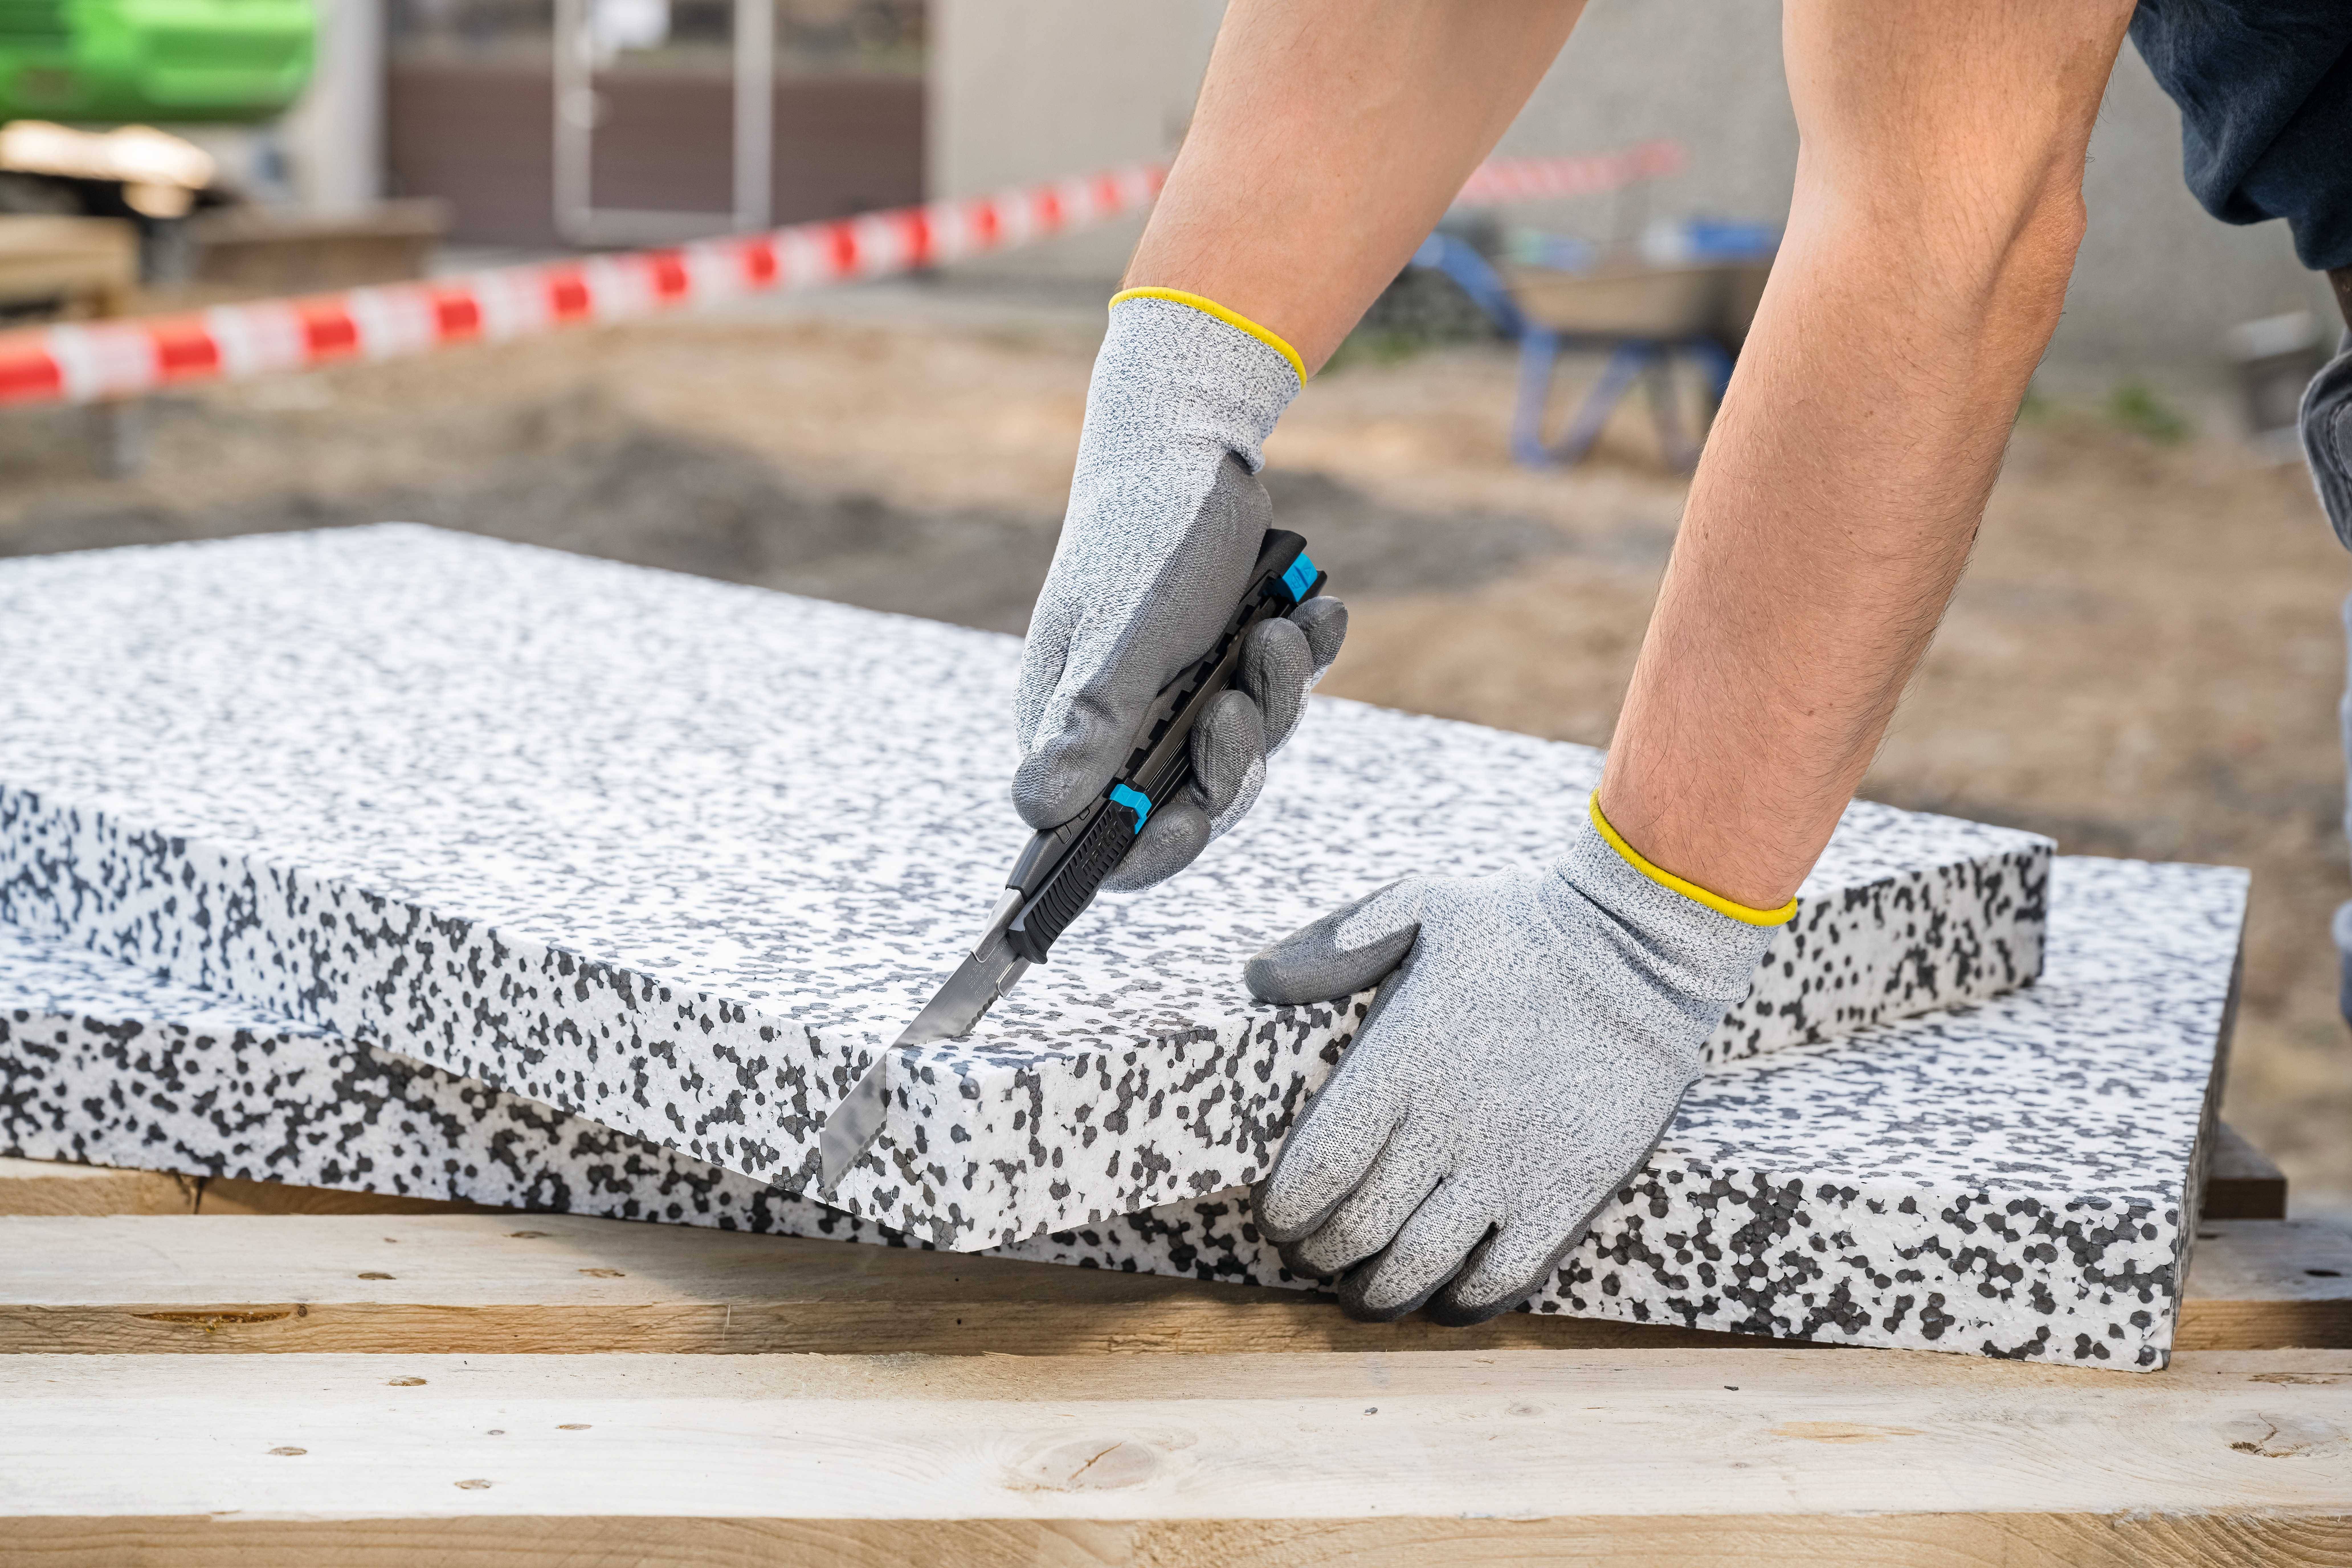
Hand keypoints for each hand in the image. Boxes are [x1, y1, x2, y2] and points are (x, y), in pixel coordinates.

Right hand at [1015, 291, 1345, 891]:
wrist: (1190, 450)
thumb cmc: (1145, 542)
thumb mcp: (1120, 640)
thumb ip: (1088, 727)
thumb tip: (1035, 811)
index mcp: (1074, 728)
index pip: (1104, 833)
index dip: (1151, 848)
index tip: (1195, 819)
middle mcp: (1126, 723)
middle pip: (1193, 799)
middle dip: (1232, 753)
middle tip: (1239, 701)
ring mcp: (1183, 694)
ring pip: (1248, 748)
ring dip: (1274, 695)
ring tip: (1276, 630)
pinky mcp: (1232, 661)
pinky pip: (1281, 695)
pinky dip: (1303, 658)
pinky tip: (1316, 615)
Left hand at [1246, 803, 1787, 1323]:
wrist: (1638, 947)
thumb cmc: (1517, 926)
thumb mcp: (1418, 907)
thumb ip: (1332, 944)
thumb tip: (1256, 980)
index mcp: (1402, 1063)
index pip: (1316, 1170)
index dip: (1285, 1211)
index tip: (1277, 1219)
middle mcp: (1448, 1126)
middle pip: (1358, 1229)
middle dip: (1321, 1255)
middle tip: (1312, 1256)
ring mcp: (1511, 1166)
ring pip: (1420, 1265)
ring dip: (1379, 1291)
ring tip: (1362, 1292)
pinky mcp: (1568, 1190)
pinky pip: (1503, 1275)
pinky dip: (1462, 1300)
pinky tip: (1442, 1298)